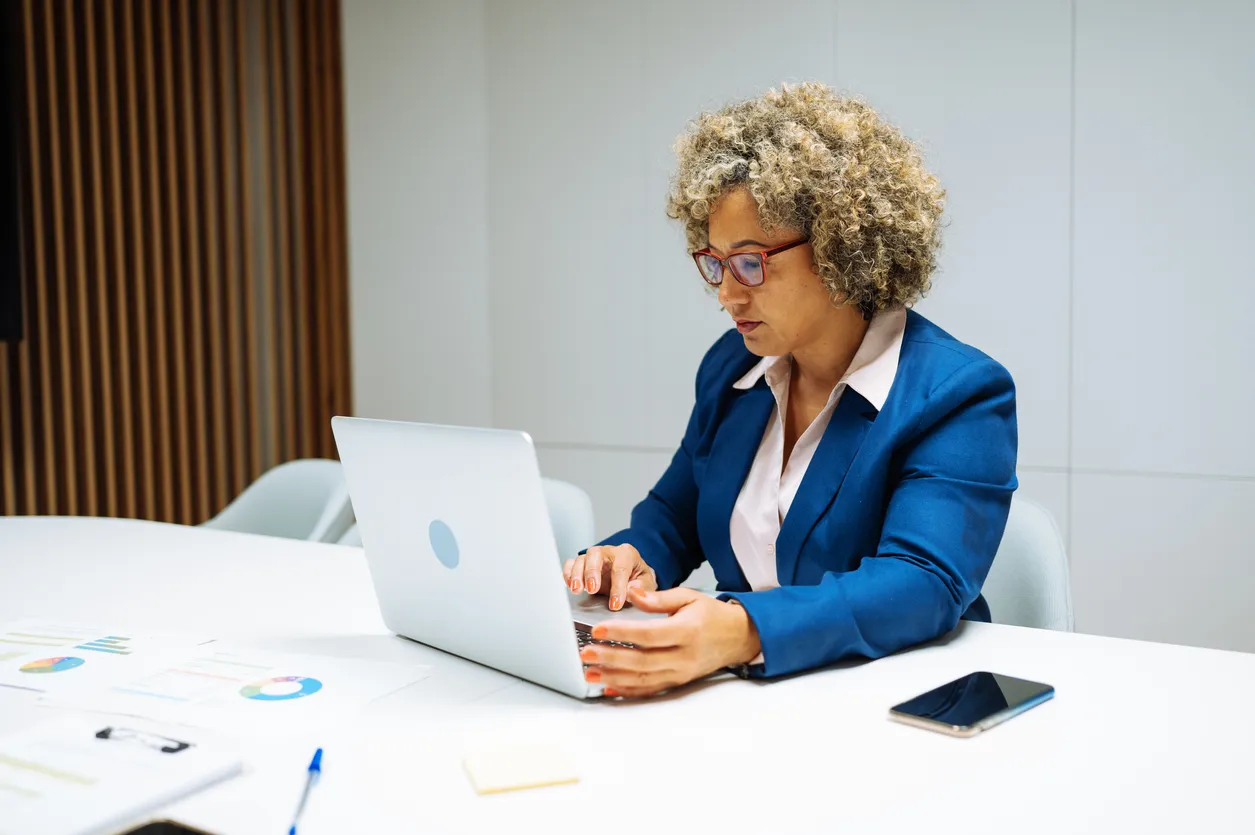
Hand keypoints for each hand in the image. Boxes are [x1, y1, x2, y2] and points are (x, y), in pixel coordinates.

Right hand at [563, 544, 656, 610]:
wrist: (631, 576)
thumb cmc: (638, 578)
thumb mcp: (647, 583)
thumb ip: (642, 587)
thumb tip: (632, 590)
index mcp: (627, 554)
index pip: (621, 568)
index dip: (618, 587)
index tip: (615, 604)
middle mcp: (608, 552)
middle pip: (596, 554)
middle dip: (592, 572)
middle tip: (592, 589)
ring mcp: (593, 557)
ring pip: (581, 559)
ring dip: (577, 574)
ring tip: (577, 590)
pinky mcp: (582, 565)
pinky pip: (571, 563)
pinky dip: (567, 573)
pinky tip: (569, 585)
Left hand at [579, 587, 761, 697]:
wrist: (738, 637)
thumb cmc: (711, 615)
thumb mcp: (689, 597)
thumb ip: (659, 597)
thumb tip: (632, 592)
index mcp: (687, 631)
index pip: (648, 634)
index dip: (621, 633)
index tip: (598, 630)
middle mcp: (684, 656)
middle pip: (642, 661)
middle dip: (610, 659)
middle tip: (585, 654)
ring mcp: (681, 673)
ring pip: (643, 679)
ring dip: (613, 678)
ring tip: (589, 673)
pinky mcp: (678, 683)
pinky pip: (650, 690)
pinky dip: (627, 691)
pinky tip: (608, 688)